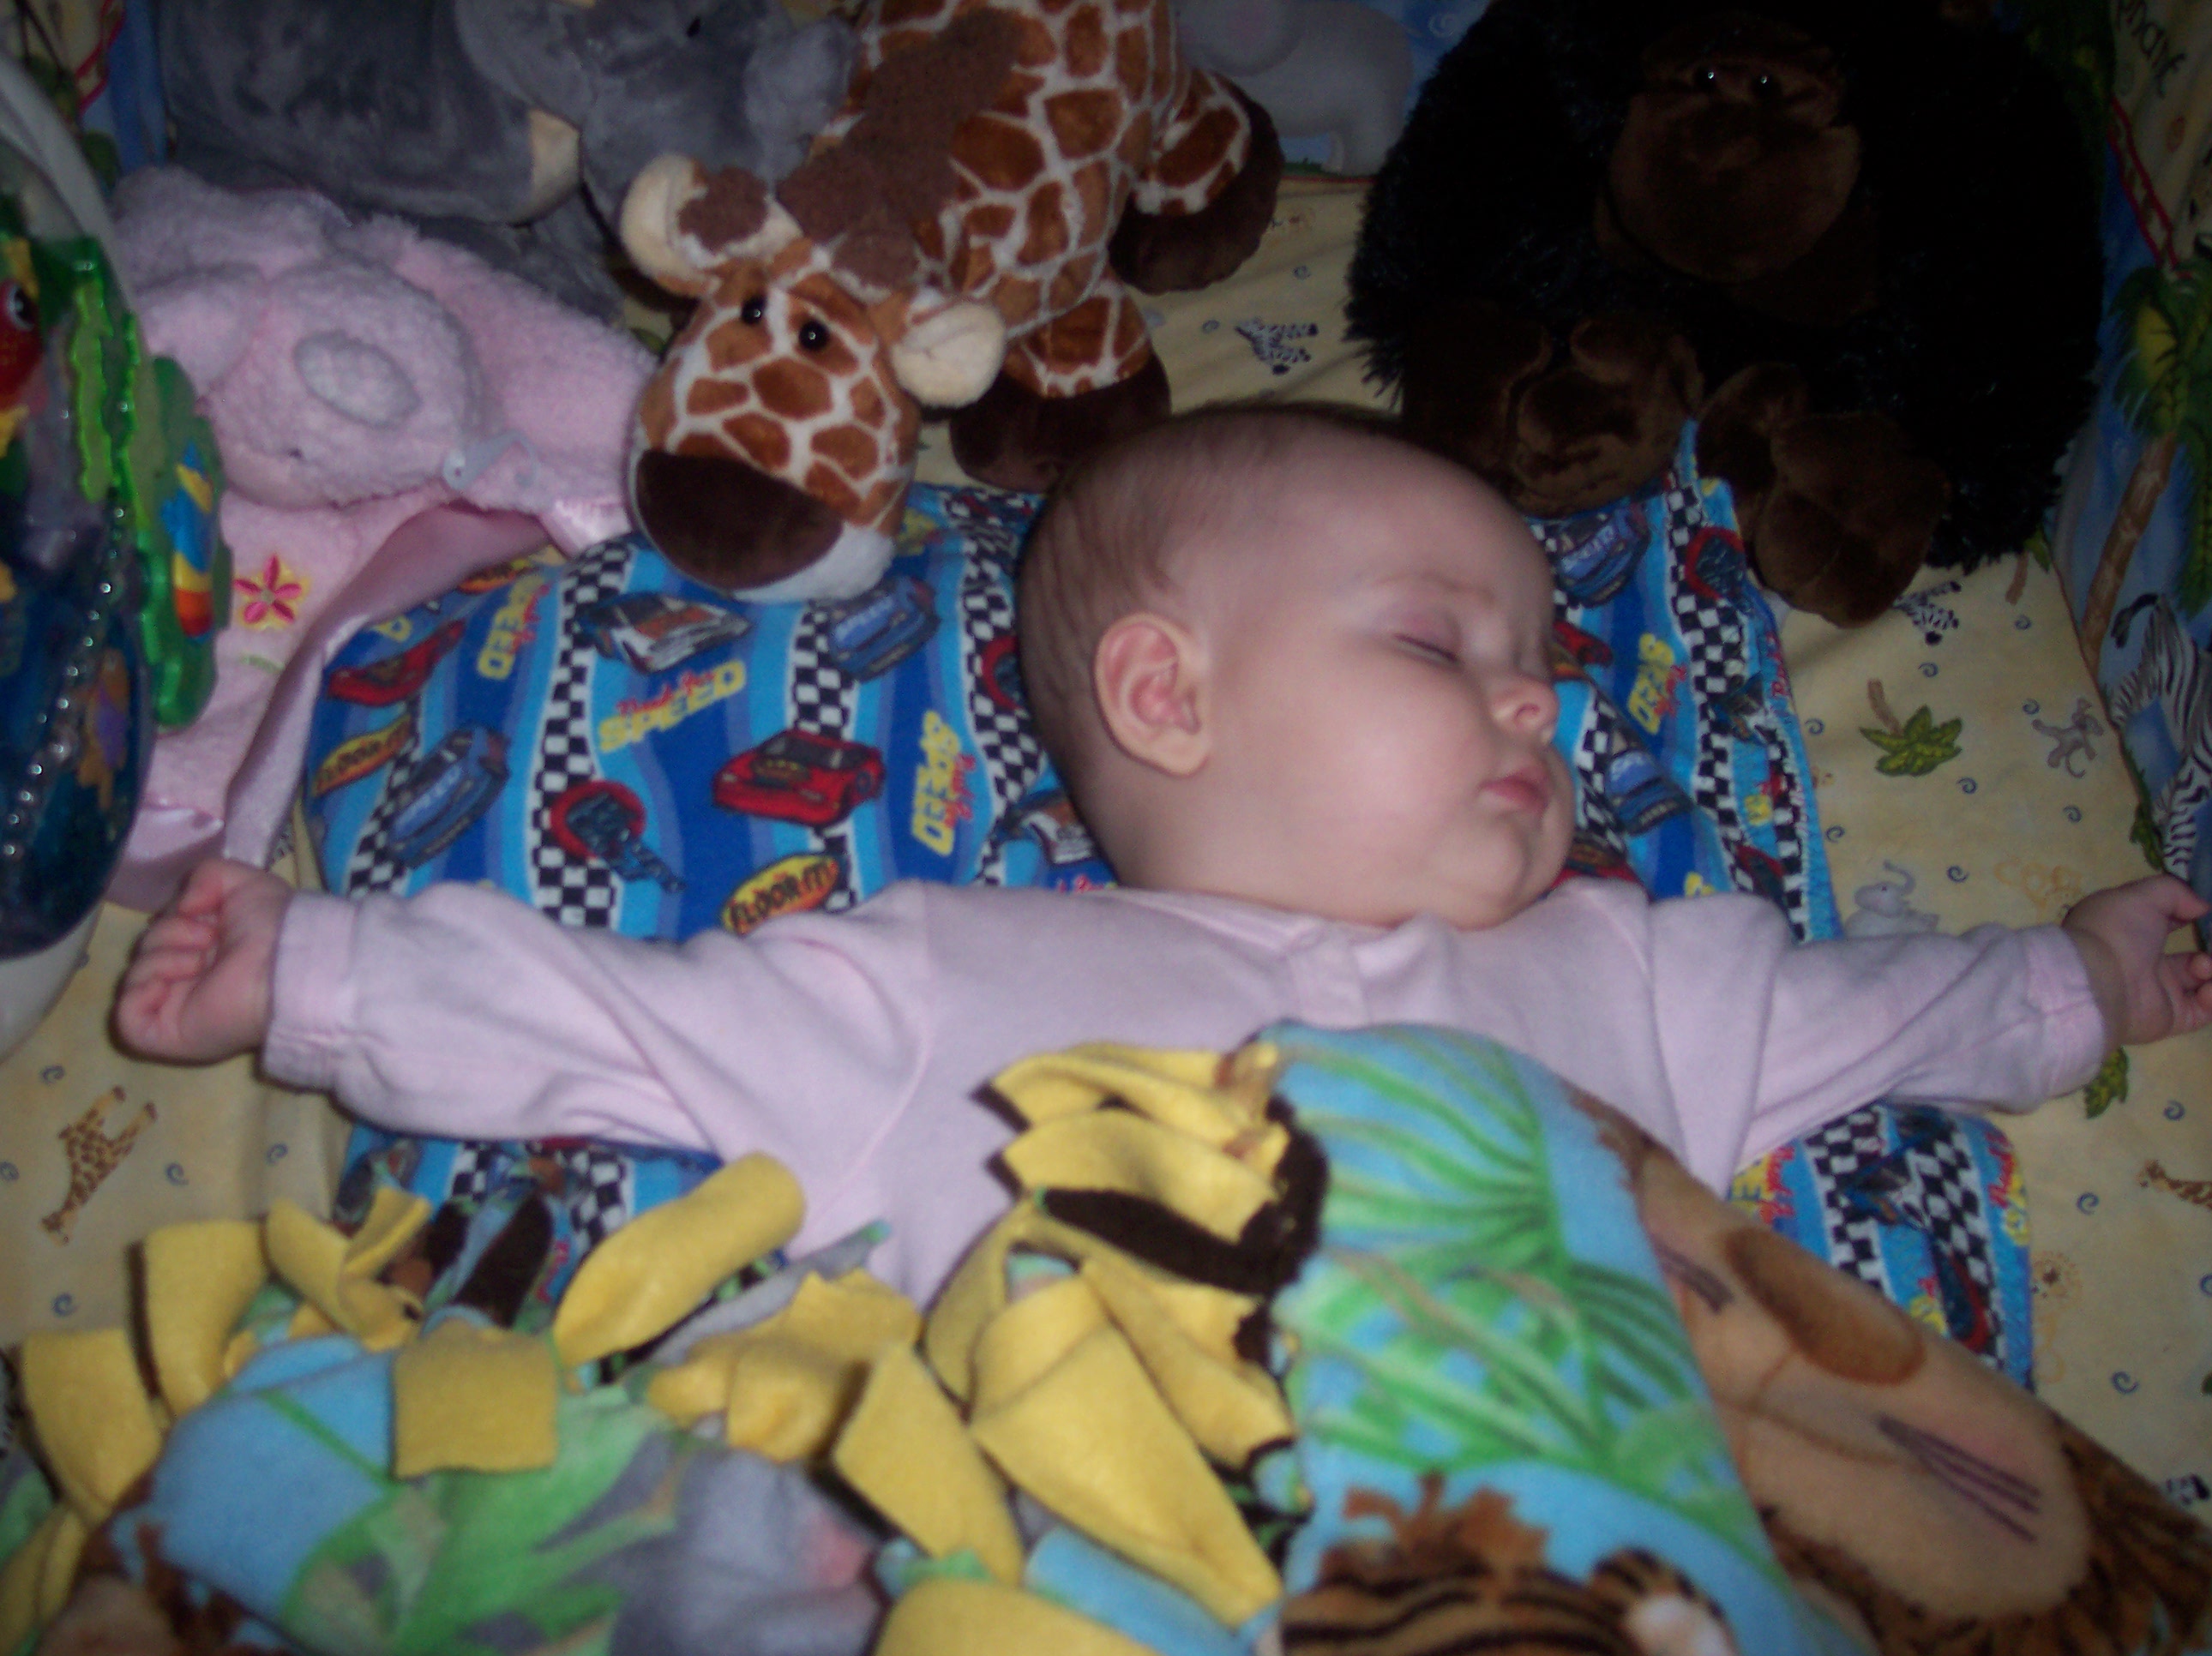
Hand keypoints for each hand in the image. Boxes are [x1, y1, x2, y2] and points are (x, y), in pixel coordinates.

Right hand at [113, 858, 292, 1063]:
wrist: (284, 962)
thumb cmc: (272, 925)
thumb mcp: (242, 882)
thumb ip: (205, 876)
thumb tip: (182, 907)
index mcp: (206, 951)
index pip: (163, 931)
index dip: (174, 916)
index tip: (204, 913)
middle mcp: (190, 981)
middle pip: (145, 949)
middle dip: (170, 932)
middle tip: (208, 938)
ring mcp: (176, 1010)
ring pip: (135, 975)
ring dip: (163, 955)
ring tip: (201, 959)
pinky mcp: (165, 1035)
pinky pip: (126, 1016)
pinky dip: (140, 991)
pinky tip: (171, 980)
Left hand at [2061, 876, 2211, 1050]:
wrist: (2100, 982)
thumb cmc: (2117, 932)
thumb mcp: (2142, 895)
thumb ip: (2174, 892)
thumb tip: (2201, 906)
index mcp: (2131, 933)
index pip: (2165, 925)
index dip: (2188, 916)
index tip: (2204, 913)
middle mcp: (2144, 963)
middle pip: (2189, 958)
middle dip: (2210, 948)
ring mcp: (2158, 992)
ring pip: (2201, 981)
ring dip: (2211, 969)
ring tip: (2203, 966)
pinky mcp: (2171, 1017)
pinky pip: (2204, 1010)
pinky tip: (2206, 987)